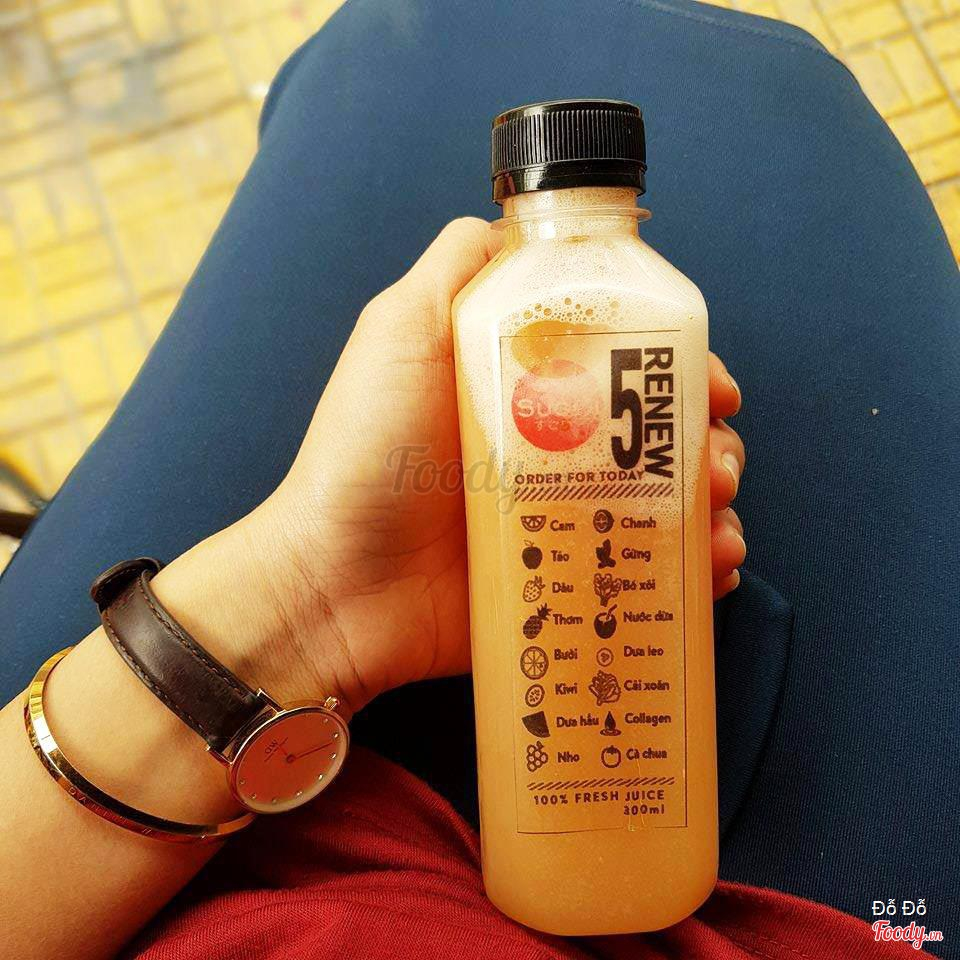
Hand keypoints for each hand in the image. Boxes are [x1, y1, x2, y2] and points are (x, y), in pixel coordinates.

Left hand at [157, 219, 745, 717]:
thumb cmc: (363, 452)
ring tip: (718, 518)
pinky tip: (710, 569)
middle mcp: (551, 451)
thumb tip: (513, 222)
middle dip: (705, 441)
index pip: (623, 362)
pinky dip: (692, 572)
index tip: (711, 382)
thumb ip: (456, 269)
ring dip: (710, 504)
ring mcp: (560, 520)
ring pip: (663, 504)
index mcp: (526, 388)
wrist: (336, 583)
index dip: (677, 366)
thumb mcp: (400, 330)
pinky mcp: (562, 580)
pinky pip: (643, 574)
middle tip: (717, 462)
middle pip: (656, 434)